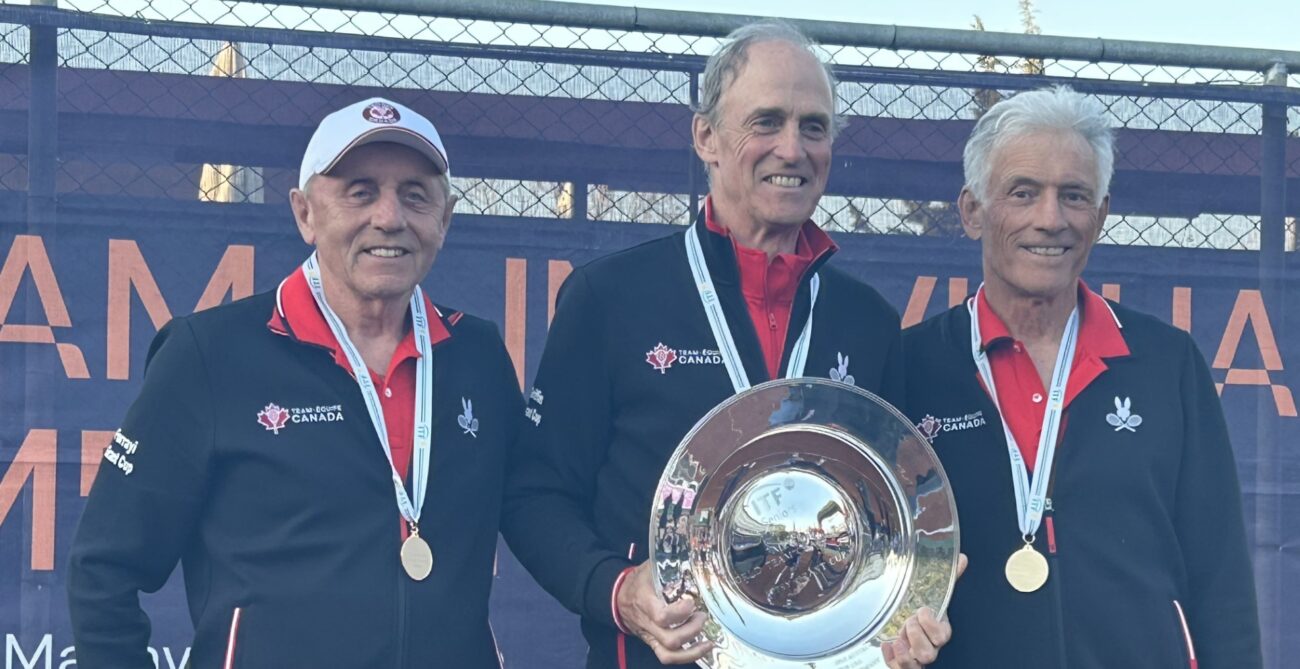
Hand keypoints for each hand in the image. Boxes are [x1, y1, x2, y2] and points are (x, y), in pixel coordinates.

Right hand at [615, 562, 713, 664]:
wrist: (618, 596)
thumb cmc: (638, 580)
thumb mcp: (650, 567)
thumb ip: (669, 565)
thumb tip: (694, 555)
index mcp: (644, 601)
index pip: (661, 616)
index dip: (680, 612)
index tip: (691, 602)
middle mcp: (646, 623)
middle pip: (670, 638)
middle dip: (692, 630)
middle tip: (702, 615)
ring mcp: (649, 636)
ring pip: (669, 653)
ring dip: (693, 649)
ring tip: (708, 638)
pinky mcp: (653, 643)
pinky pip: (667, 657)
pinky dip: (688, 657)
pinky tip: (703, 648)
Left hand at [882, 553, 967, 668]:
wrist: (907, 624)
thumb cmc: (923, 611)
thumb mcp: (933, 594)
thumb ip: (947, 578)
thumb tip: (961, 558)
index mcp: (939, 632)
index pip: (942, 635)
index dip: (932, 625)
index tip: (922, 610)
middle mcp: (929, 647)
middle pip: (929, 653)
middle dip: (917, 637)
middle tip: (907, 622)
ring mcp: (915, 657)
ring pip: (915, 665)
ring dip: (905, 653)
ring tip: (897, 639)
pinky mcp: (901, 663)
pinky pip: (898, 668)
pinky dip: (891, 659)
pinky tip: (885, 645)